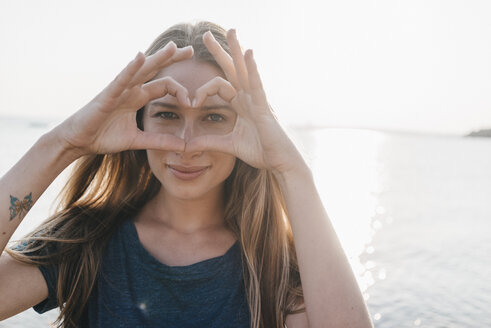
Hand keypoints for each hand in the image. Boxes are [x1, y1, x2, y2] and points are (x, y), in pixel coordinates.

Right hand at [55, 41, 192, 156]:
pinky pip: (121, 80)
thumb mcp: (138, 140)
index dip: (181, 91)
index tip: (193, 103)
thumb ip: (160, 141)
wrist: (78, 142)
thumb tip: (184, 146)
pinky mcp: (107, 96)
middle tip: (190, 50)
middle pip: (155, 70)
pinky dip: (130, 69)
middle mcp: (130, 89)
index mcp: (138, 97)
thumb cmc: (103, 136)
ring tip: (173, 47)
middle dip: (172, 59)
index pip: (164, 86)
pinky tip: (140, 57)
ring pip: (141, 70)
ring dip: (157, 58)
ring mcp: (119, 90)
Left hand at [186, 30, 302, 173]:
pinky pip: (257, 84)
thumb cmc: (261, 152)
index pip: (219, 85)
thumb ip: (209, 141)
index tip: (190, 102)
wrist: (279, 163)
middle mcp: (248, 98)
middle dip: (219, 51)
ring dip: (237, 50)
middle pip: (232, 69)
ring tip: (231, 31)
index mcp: (240, 104)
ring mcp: (257, 100)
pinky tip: (248, 52)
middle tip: (205, 34)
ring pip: (245, 70)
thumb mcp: (229, 145)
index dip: (202, 90)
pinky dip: (253, 68)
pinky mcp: (264, 107)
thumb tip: (188, 144)